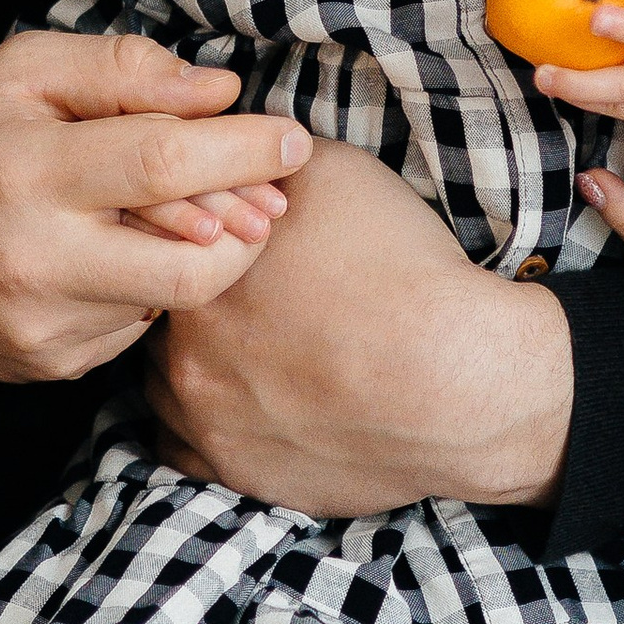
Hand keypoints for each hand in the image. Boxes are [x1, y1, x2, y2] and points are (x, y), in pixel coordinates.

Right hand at [0, 29, 313, 391]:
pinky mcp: (54, 365)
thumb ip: (124, 70)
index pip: (164, 162)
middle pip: (195, 260)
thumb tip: (222, 92)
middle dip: (249, 224)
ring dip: (195, 252)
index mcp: (25, 170)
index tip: (292, 140)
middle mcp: (35, 257)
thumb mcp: (20, 73)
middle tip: (268, 195)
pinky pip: (140, 326)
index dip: (244, 150)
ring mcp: (46, 324)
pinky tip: (116, 258)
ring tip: (168, 214)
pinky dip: (148, 287)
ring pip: (174, 294)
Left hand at [144, 136, 571, 516]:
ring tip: (257, 352)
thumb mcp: (335, 173)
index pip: (166, 246)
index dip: (204, 240)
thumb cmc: (402, 272)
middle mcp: (182, 351)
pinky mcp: (236, 475)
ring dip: (200, 366)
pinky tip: (253, 403)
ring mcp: (204, 422)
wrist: (458, 382)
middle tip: (258, 298)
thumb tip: (238, 149)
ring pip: (168, 386)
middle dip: (201, 305)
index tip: (242, 245)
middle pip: (164, 317)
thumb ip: (264, 161)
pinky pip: (188, 450)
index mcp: (196, 274)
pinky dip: (213, 426)